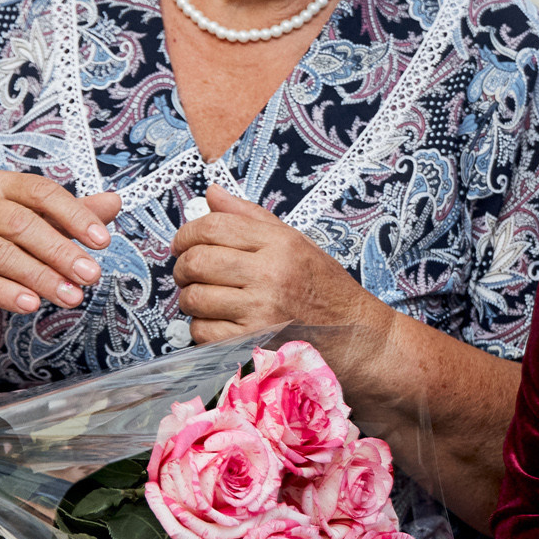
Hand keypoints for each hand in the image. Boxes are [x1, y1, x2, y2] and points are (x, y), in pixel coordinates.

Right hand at [0, 174, 120, 316]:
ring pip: (1, 254)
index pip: (42, 192)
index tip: (102, 241)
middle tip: (90, 276)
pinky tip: (31, 304)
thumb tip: (114, 202)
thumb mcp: (39, 222)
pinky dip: (5, 293)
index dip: (74, 215)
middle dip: (61, 253)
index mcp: (4, 184)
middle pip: (22, 225)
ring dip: (40, 278)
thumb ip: (73, 214)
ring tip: (70, 296)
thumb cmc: (1, 239)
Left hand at [171, 184, 388, 377]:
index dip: (188, 232)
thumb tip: (212, 194)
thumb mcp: (297, 243)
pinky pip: (203, 332)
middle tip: (187, 272)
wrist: (357, 338)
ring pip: (195, 298)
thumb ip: (251, 218)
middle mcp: (270, 274)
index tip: (183, 242)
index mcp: (281, 244)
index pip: (214, 226)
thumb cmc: (327, 292)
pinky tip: (218, 323)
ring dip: (190, 299)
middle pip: (198, 261)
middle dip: (182, 266)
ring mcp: (261, 311)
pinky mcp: (253, 343)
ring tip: (205, 298)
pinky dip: (201, 328)